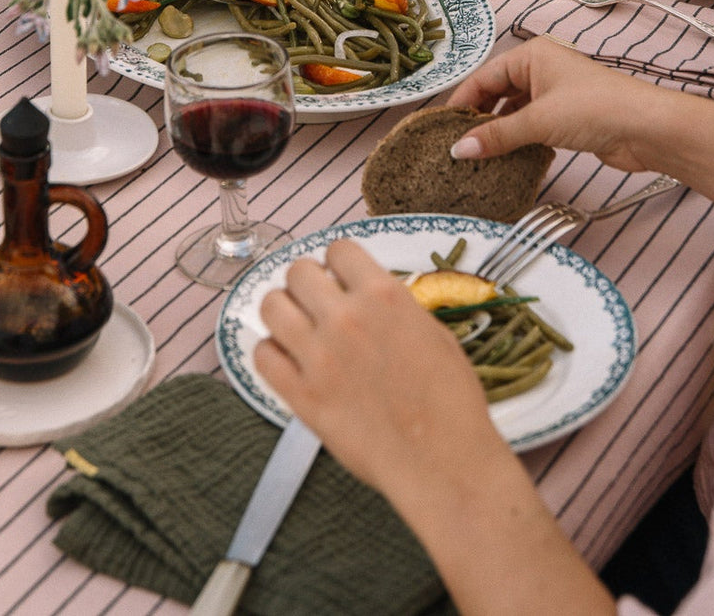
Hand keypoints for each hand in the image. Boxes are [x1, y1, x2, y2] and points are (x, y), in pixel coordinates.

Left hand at [254, 240, 497, 500]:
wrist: (442, 463)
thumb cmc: (451, 402)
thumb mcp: (434, 334)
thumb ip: (394, 309)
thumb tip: (368, 299)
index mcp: (384, 296)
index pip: (339, 249)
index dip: (339, 263)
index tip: (341, 277)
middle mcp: (346, 318)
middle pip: (298, 271)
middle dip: (307, 282)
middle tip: (317, 302)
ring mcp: (318, 356)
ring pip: (270, 305)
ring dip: (283, 310)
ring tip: (297, 326)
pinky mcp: (301, 396)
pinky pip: (262, 355)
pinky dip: (272, 353)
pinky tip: (289, 361)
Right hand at [448, 37, 713, 211]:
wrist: (648, 129)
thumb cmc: (596, 108)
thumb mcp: (539, 120)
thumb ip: (498, 136)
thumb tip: (459, 150)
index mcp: (532, 56)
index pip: (484, 77)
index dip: (462, 102)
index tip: (441, 128)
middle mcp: (541, 70)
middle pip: (497, 93)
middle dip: (479, 119)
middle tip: (456, 146)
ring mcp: (555, 95)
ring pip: (514, 112)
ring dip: (498, 133)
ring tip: (475, 157)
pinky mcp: (567, 119)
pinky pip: (531, 127)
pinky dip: (517, 141)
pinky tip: (504, 160)